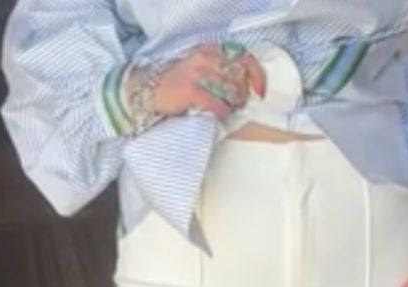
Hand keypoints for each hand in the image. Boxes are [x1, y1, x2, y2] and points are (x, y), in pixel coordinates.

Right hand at [145, 44, 265, 121]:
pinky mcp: (191, 90)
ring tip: (225, 109)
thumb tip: (244, 85)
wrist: (146, 93)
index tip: (260, 91)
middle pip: (239, 76)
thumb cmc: (176, 86)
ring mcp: (197, 73)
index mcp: (209, 50)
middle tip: (236, 104)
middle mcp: (204, 57)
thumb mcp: (199, 68)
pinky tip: (217, 115)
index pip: (243, 56)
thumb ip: (219, 71)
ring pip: (231, 91)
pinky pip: (218, 104)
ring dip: (233, 104)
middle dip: (242, 94)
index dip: (256, 75)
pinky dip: (222, 112)